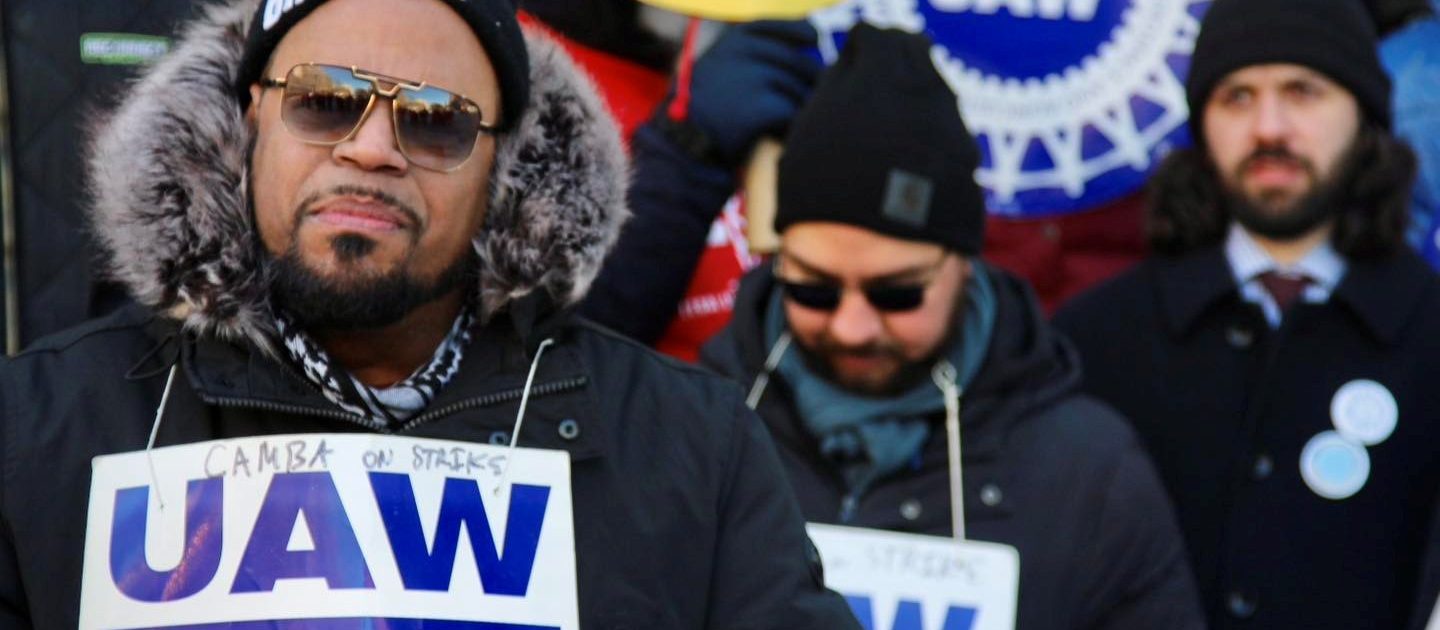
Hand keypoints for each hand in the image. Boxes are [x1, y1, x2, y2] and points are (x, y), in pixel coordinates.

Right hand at [673, 20, 821, 167]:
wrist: (685, 140)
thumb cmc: (702, 107)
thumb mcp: (716, 66)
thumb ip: (747, 53)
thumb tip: (793, 45)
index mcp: (733, 40)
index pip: (777, 27)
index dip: (800, 32)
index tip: (814, 39)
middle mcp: (745, 52)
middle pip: (796, 61)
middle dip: (808, 78)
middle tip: (812, 92)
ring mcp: (755, 78)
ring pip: (797, 88)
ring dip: (800, 104)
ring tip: (791, 117)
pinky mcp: (764, 106)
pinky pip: (793, 112)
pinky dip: (791, 123)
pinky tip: (782, 130)